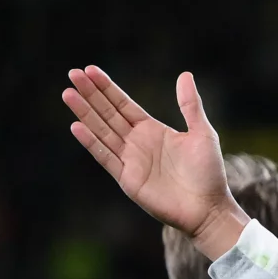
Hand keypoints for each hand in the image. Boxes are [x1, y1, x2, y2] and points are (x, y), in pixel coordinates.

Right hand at [61, 66, 249, 258]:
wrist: (209, 208)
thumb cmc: (209, 173)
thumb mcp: (202, 133)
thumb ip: (190, 105)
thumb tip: (185, 74)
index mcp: (152, 130)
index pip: (123, 105)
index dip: (107, 88)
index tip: (90, 70)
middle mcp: (137, 143)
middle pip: (108, 114)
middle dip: (91, 94)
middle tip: (73, 74)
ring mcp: (130, 161)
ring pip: (102, 131)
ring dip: (85, 113)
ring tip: (68, 94)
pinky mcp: (127, 179)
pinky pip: (106, 157)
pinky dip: (92, 143)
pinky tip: (77, 126)